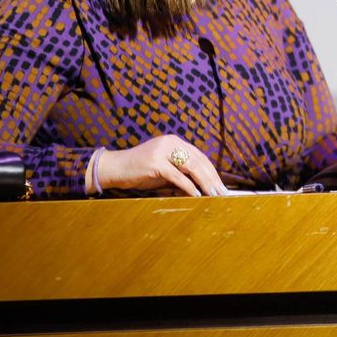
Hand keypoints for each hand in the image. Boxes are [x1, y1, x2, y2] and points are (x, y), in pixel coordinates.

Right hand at [95, 134, 224, 196]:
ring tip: (213, 195)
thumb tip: (201, 188)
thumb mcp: (163, 170)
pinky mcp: (154, 162)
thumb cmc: (139, 171)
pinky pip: (176, 175)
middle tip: (222, 193)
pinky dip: (188, 186)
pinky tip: (196, 195)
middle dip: (212, 178)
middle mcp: (170, 142)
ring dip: (204, 182)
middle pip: (198, 160)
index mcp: (174, 142)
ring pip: (191, 166)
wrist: (115, 168)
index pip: (199, 156)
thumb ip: (180, 174)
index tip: (221, 185)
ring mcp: (162, 151)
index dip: (212, 171)